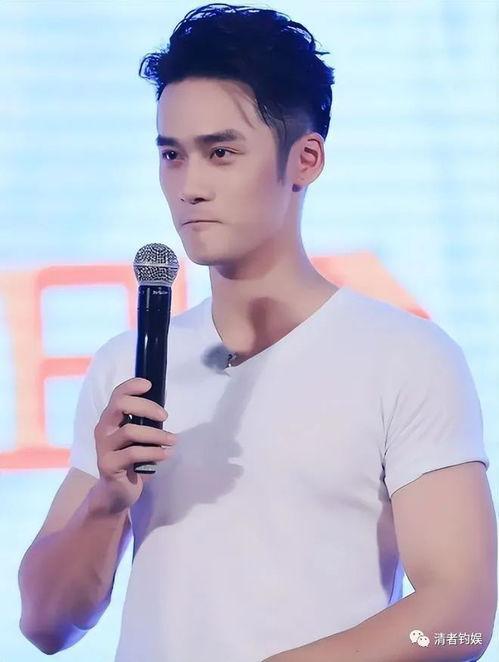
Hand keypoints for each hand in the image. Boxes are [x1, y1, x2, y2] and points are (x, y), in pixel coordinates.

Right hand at [92, 377, 176, 513]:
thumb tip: (163, 409)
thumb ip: (144, 422)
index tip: (149, 385)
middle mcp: (103, 429)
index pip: (117, 395)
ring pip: (130, 431)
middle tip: (165, 417)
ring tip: (172, 440)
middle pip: (120, 405)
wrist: (116, 492)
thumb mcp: (137, 438)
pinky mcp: (108, 465)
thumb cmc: (131, 460)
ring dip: (157, 434)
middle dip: (146, 407)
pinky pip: (134, 453)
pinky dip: (153, 452)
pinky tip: (165, 455)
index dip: (131, 386)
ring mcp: (103, 447)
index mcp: (110, 419)